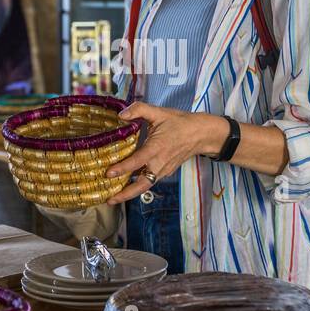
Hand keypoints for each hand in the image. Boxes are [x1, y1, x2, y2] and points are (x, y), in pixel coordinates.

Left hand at [104, 103, 227, 203]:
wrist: (201, 134)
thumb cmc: (180, 123)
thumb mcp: (159, 112)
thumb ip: (139, 110)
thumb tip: (121, 114)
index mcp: (157, 148)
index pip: (137, 161)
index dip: (122, 168)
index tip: (108, 173)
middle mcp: (160, 163)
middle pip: (141, 184)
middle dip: (125, 194)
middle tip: (110, 200)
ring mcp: (164, 169)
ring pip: (145, 185)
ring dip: (130, 193)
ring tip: (114, 197)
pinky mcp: (166, 171)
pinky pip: (150, 181)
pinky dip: (138, 185)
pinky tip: (127, 185)